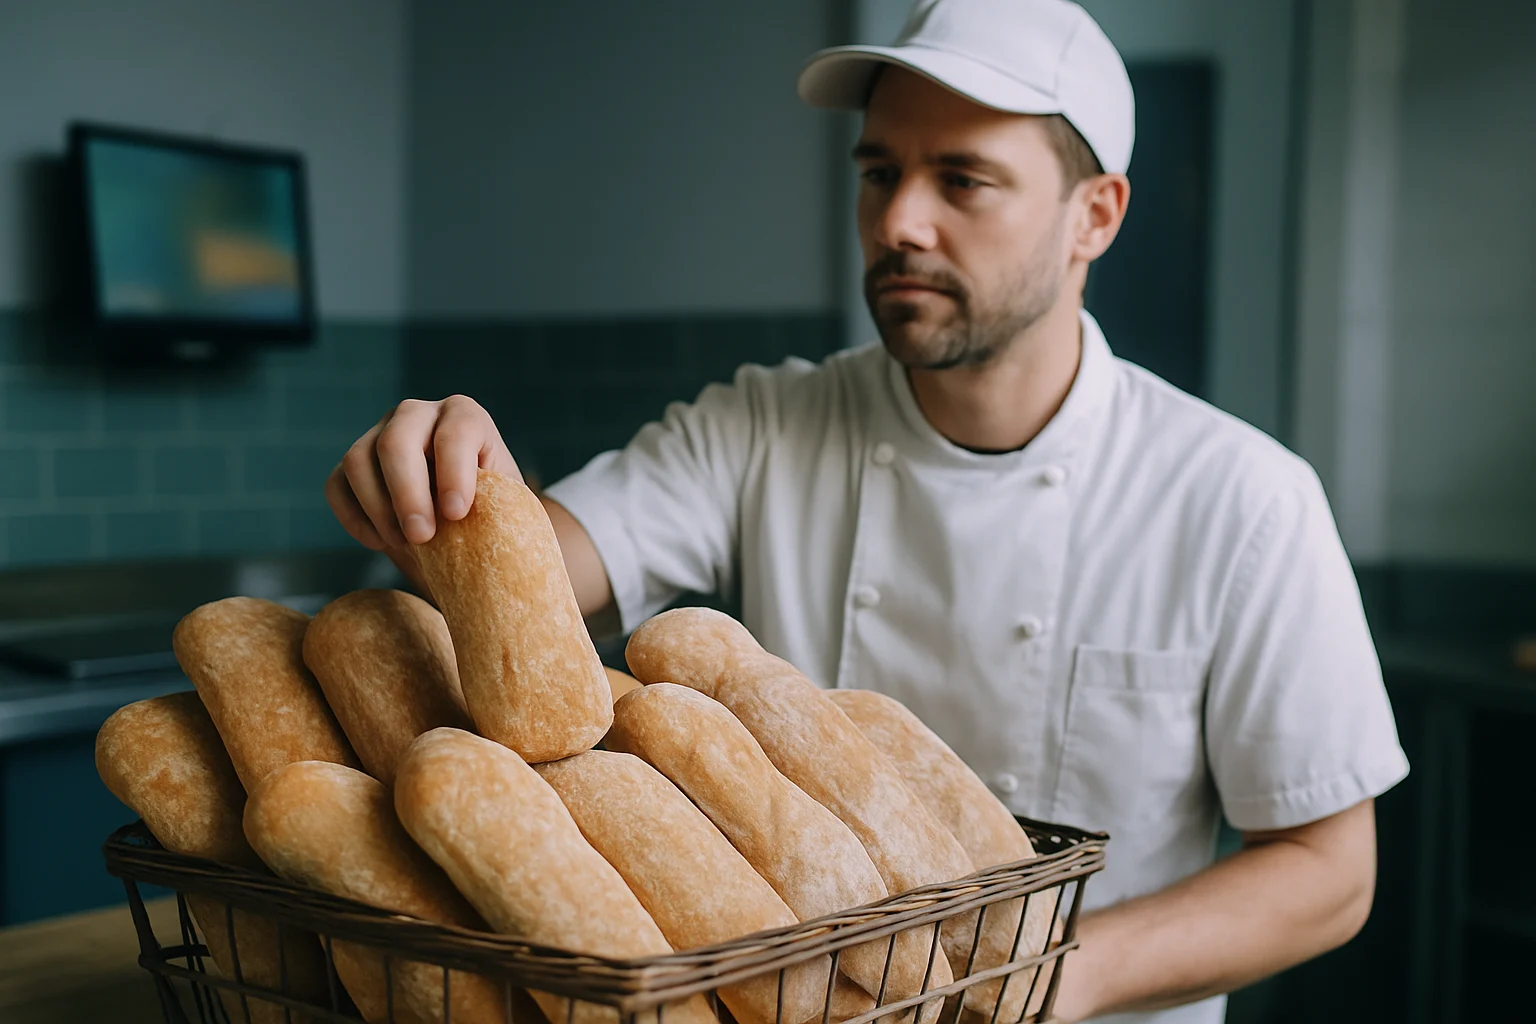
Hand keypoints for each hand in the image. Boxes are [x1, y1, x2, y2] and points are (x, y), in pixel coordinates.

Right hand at [326, 395, 519, 549]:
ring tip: (406, 544)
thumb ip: (500, 510)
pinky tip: (381, 543)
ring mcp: (379, 433)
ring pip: (358, 462)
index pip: (456, 433)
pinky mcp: (354, 462)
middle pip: (396, 441)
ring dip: (379, 510)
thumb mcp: (506, 504)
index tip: (457, 515)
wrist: (466, 516)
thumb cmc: (493, 508)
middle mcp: (417, 414)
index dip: (454, 473)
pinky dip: (354, 519)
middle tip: (422, 537)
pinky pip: (336, 485)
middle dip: (407, 493)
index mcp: (465, 416)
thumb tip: (487, 534)